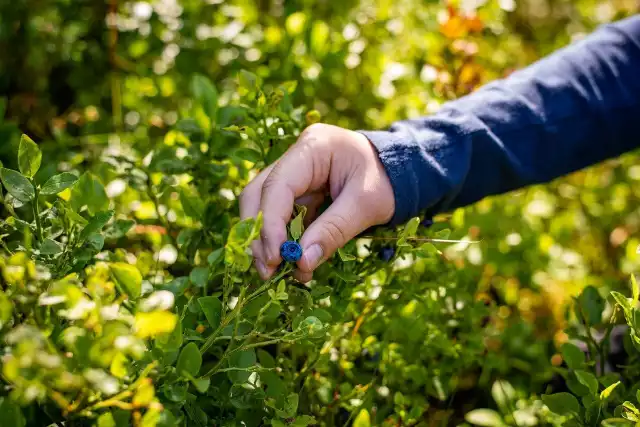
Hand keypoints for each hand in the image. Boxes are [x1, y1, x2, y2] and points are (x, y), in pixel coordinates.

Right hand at [239, 123, 394, 281]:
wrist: (402, 172)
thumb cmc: (388, 181)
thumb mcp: (366, 205)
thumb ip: (334, 231)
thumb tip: (301, 263)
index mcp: (313, 147)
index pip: (277, 186)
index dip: (270, 224)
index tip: (275, 258)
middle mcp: (296, 157)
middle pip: (259, 194)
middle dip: (259, 234)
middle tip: (267, 270)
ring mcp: (295, 174)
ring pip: (264, 207)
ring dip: (267, 242)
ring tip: (277, 274)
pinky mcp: (298, 192)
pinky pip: (282, 218)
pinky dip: (284, 242)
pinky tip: (293, 265)